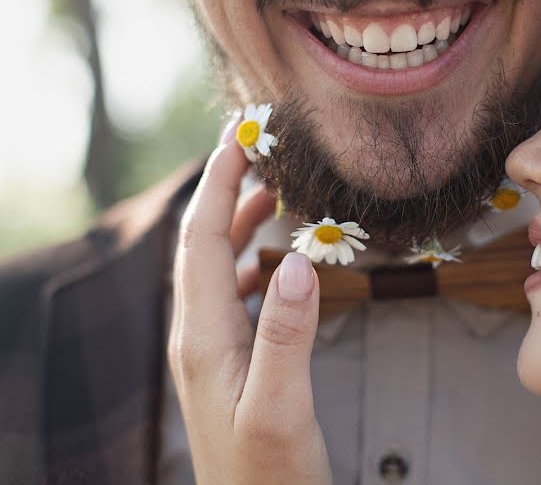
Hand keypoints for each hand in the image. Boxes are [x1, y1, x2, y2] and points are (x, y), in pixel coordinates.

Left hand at [169, 122, 331, 484]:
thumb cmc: (270, 476)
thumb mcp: (281, 408)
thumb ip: (287, 335)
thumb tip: (298, 260)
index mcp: (204, 337)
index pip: (201, 238)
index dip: (219, 182)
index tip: (241, 134)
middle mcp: (196, 336)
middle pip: (200, 244)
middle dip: (223, 189)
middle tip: (256, 147)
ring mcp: (207, 350)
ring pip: (213, 266)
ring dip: (234, 222)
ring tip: (268, 190)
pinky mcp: (223, 363)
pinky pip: (228, 294)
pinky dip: (246, 260)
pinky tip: (270, 261)